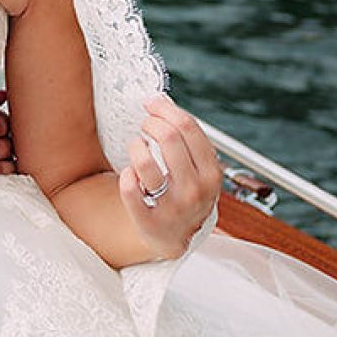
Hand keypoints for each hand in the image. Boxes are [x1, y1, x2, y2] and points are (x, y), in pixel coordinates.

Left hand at [118, 94, 220, 259]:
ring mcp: (173, 209)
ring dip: (135, 146)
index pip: (188, 128)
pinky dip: (125, 175)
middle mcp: (196, 191)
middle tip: (144, 126)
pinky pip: (128, 188)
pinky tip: (130, 175)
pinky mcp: (149, 222)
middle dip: (150, 123)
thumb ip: (186, 137)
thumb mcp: (199, 168)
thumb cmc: (186, 193)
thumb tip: (160, 98)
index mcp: (212, 174)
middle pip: (168, 138)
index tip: (151, 105)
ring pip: (144, 161)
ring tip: (137, 148)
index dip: (165, 110)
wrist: (176, 238)